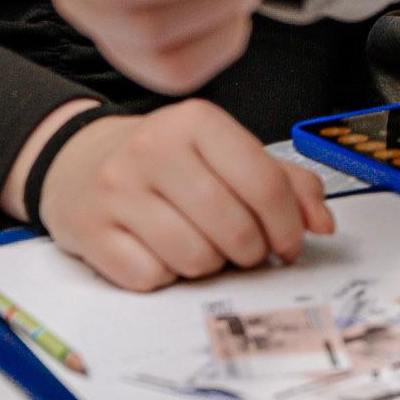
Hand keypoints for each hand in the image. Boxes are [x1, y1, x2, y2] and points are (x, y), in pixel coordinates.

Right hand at [20, 98, 336, 290]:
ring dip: (210, 265)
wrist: (78, 163)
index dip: (287, 226)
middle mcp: (153, 149)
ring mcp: (117, 191)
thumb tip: (322, 224)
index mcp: (196, 122)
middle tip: (247, 249)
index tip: (289, 243)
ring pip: (195, 259)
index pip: (263, 184)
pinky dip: (167, 275)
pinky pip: (152, 278)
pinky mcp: (91, 232)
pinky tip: (161, 251)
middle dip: (251, 251)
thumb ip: (283, 181)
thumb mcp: (224, 152)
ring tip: (202, 245)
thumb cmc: (165, 162)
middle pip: (233, 229)